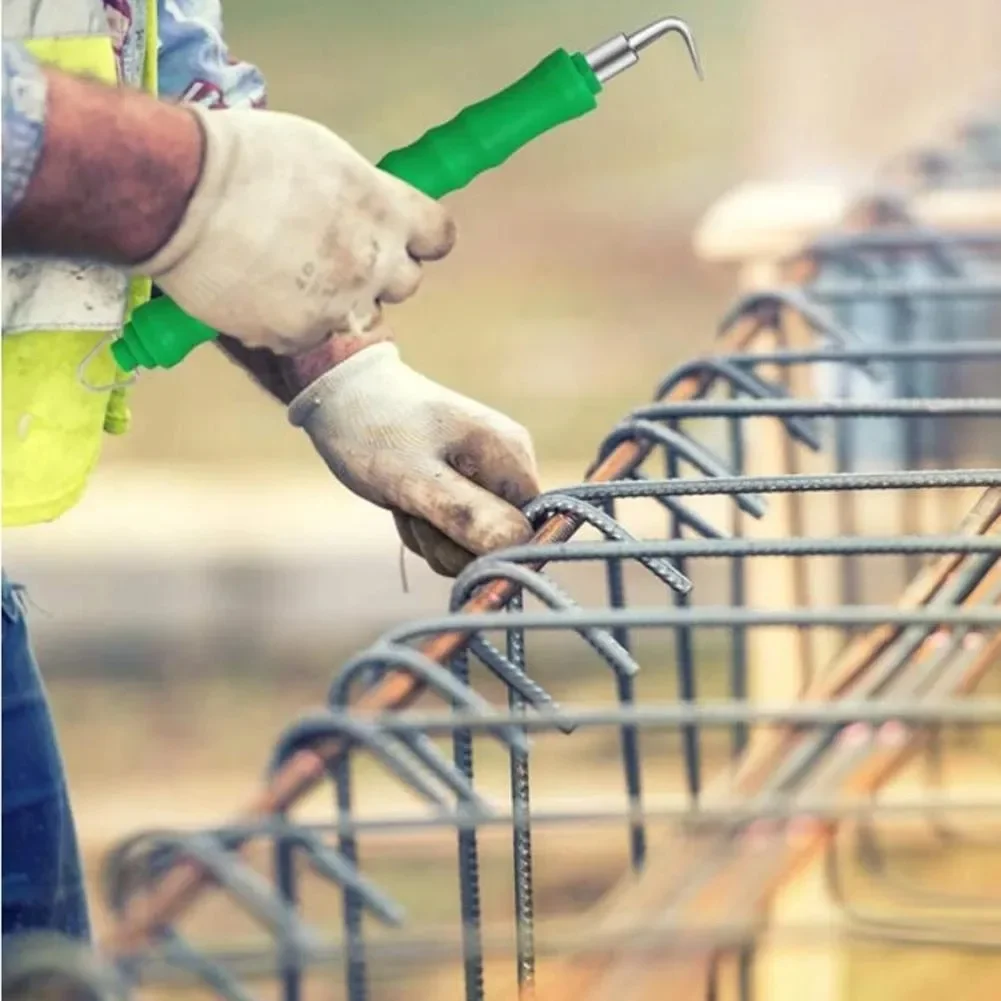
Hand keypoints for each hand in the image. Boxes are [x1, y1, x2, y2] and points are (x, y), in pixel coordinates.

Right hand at [135, 107, 454, 354]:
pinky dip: (288, 322)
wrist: (181, 194)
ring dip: (337, 303)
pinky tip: (256, 293)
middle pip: (405, 284)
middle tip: (334, 255)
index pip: (439, 238)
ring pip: (357, 316)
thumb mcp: (323, 154)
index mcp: (387, 210)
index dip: (419, 239)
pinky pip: (307, 336)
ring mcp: (338, 306)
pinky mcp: (298, 336)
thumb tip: (368, 209)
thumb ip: (361, 193)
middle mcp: (374, 264)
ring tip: (288, 275)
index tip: (402, 237)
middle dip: (378, 273)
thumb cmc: (247, 156)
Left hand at [289, 343, 539, 575]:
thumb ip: (466, 514)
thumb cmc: (374, 430)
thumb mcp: (415, 479)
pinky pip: (453, 533)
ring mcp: (487, 478)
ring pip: (471, 544)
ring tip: (403, 499)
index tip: (442, 529)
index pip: (529, 532)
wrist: (341, 393)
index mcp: (511, 457)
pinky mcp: (464, 488)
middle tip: (412, 509)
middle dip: (449, 542)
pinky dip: (423, 528)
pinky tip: (403, 500)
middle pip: (499, 543)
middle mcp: (509, 467)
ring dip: (430, 536)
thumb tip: (516, 545)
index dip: (488, 547)